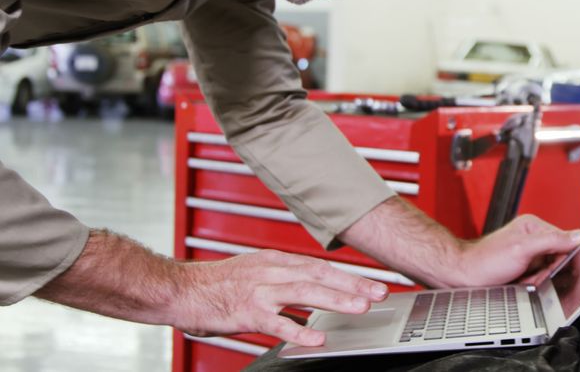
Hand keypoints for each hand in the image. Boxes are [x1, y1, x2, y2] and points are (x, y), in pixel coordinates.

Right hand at [173, 249, 388, 345]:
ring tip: (361, 307)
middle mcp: (272, 272)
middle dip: (354, 284)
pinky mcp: (247, 312)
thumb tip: (313, 295)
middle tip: (380, 292)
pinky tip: (317, 338)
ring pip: (306, 292)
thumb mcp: (255, 273)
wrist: (179, 289)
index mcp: (275, 261)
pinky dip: (299, 329)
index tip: (373, 283)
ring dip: (337, 299)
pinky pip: (277, 322)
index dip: (349, 275)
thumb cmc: (215, 284)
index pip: (320, 267)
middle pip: (321, 276)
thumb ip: (284, 282)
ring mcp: (260, 291)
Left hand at [457, 214, 579, 286]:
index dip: (562, 258)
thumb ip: (551, 241)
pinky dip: (534, 283)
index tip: (552, 268)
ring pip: (550, 270)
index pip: (565, 240)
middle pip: (559, 257)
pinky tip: (522, 282)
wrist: (465, 276)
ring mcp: (529, 252)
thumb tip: (578, 236)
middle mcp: (533, 237)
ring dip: (541, 278)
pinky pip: (540, 277)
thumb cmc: (486, 261)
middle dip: (549, 271)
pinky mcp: (525, 266)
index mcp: (534, 226)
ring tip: (524, 279)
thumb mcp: (523, 249)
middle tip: (532, 275)